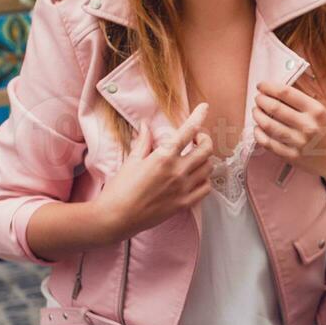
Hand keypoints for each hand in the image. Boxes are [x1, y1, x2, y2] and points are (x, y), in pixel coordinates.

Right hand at [91, 101, 213, 240]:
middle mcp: (177, 171)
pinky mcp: (184, 204)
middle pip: (206, 149)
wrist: (117, 217)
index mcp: (163, 157)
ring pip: (208, 168)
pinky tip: (196, 177)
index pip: (187, 131)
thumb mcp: (132, 160)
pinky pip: (206, 188)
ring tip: (195, 157)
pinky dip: (205, 180)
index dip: (199, 117)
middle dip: (204, 139)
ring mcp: (183, 189)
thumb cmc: (120, 188)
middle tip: (197, 138)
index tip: (205, 107)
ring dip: (205, 159)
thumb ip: (144, 142)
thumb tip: (146, 125)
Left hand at [251, 79, 325, 184]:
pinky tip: (258, 129)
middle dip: (261, 101)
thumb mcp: (322, 111)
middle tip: (258, 98)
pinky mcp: (292, 156)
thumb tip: (276, 90)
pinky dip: (259, 134)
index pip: (286, 93)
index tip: (261, 86)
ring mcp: (299, 142)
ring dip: (258, 116)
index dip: (269, 87)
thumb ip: (301, 101)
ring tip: (256, 111)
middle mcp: (308, 125)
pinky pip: (269, 144)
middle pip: (275, 108)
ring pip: (268, 125)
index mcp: (316, 110)